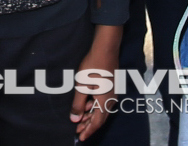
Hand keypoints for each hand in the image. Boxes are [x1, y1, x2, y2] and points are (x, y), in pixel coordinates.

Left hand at [71, 25, 120, 139]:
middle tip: (78, 131)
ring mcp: (112, 93)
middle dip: (89, 125)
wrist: (105, 49)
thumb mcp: (81, 86)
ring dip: (91, 116)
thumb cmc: (93, 67)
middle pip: (100, 118)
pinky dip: (94, 107)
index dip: (88, 131)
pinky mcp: (111, 86)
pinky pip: (103, 102)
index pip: (96, 123)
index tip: (80, 138)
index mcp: (105, 102)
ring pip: (102, 110)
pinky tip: (87, 103)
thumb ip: (78, 104)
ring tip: (80, 119)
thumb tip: (75, 120)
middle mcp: (111, 100)